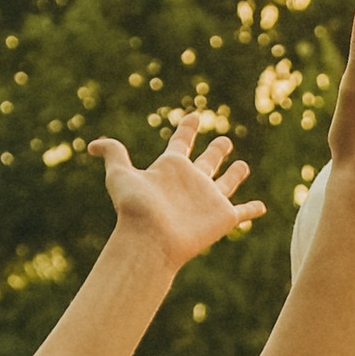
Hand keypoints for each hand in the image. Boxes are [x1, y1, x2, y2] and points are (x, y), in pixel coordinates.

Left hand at [90, 113, 268, 268]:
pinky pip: (242, 211)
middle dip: (217, 150)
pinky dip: (252, 209)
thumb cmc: (135, 208)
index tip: (194, 116)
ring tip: (243, 165)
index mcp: (171, 168)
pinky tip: (262, 207)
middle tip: (225, 140)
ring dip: (236, 174)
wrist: (150, 240)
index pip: (182, 142)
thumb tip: (92, 145)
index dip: (187, 128)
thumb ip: (113, 154)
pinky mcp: (223, 217)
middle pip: (207, 161)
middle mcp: (192, 182)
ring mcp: (209, 200)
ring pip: (227, 183)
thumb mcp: (120, 175)